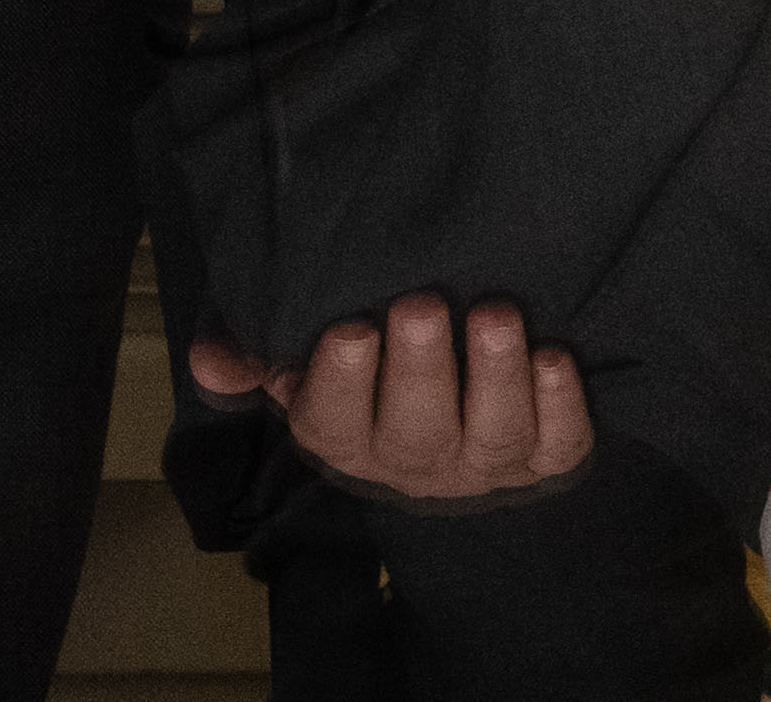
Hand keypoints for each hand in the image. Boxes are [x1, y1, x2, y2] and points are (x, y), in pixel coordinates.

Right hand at [189, 292, 587, 505]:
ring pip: (491, 435)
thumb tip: (210, 361)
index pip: (335, 423)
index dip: (343, 381)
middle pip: (417, 429)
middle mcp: (414, 462)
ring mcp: (483, 465)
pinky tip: (553, 357)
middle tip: (422, 304)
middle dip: (421, 368)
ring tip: (495, 315)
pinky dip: (560, 404)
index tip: (351, 330)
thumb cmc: (366, 376)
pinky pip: (559, 446)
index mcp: (345, 439)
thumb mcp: (299, 365)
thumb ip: (254, 355)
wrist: (451, 440)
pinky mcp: (544, 458)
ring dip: (496, 376)